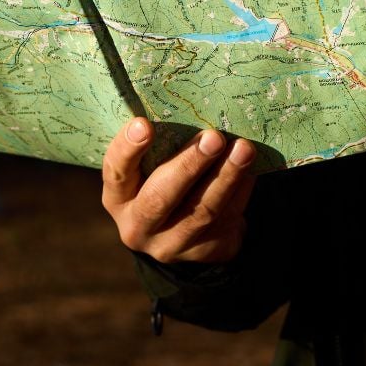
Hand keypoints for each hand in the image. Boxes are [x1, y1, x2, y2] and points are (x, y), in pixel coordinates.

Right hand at [101, 118, 257, 262]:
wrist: (183, 234)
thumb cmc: (163, 184)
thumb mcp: (149, 172)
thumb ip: (160, 151)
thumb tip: (194, 113)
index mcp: (118, 200)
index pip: (116, 173)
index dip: (128, 149)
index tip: (143, 124)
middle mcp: (138, 227)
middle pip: (160, 198)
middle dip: (189, 165)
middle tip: (212, 137)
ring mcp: (171, 245)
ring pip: (201, 212)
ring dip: (225, 177)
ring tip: (244, 149)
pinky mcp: (204, 252)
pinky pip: (226, 220)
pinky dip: (240, 191)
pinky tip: (249, 170)